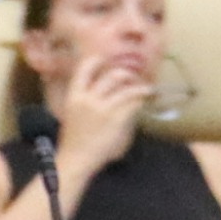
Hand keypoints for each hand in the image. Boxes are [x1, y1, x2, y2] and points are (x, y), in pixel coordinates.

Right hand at [48, 44, 150, 173]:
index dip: (97, 61)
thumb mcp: (72, 115)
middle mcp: (87, 98)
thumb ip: (85, 101)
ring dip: (139, 86)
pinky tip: (148, 98)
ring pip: (126, 87)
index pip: (84, 69)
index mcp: (73, 96)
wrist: (75, 160)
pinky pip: (134, 102)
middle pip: (111, 76)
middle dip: (125, 75)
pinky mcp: (116, 118)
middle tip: (132, 78)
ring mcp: (102, 108)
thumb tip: (104, 91)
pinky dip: (143, 98)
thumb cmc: (74, 141)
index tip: (106, 60)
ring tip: (147, 88)